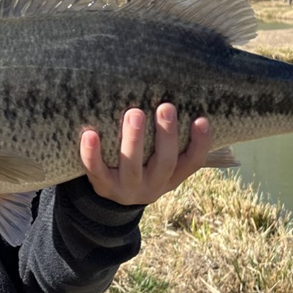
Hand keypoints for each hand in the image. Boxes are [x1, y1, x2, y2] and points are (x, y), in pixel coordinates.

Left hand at [80, 103, 212, 205]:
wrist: (112, 201)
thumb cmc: (141, 165)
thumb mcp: (159, 159)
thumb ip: (168, 136)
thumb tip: (178, 91)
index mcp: (172, 175)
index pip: (193, 162)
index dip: (201, 143)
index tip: (202, 119)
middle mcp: (153, 184)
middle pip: (164, 162)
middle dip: (166, 135)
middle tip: (166, 107)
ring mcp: (127, 187)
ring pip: (132, 167)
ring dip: (134, 140)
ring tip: (134, 113)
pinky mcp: (102, 186)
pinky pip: (96, 171)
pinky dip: (92, 154)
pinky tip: (90, 134)